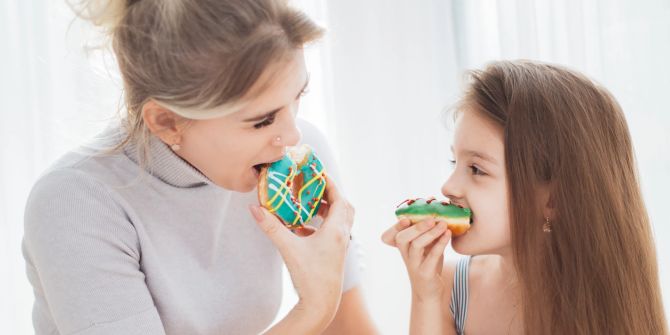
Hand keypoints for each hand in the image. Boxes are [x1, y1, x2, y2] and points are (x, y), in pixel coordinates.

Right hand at [249, 176, 353, 327]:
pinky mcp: (335, 255)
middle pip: (343, 206)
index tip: (318, 173)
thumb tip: (255, 208)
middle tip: (314, 186)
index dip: (330, 183)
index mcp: (336, 230)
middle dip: (330, 194)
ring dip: (327, 209)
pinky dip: (321, 225)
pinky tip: (302, 228)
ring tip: (308, 204)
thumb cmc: (309, 277)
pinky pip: (332, 233)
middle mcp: (342, 236)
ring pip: (339, 220)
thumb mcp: (288, 248)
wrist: (321, 305)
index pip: (339, 198)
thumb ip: (271, 227)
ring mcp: (340, 246)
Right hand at [381, 219, 451, 301]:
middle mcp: (405, 255)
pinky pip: (432, 256)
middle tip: (432, 218)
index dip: (396, 226)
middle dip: (417, 227)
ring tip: (443, 224)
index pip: (391, 235)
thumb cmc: (428, 265)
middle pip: (402, 238)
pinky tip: (448, 235)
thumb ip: (428, 234)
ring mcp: (414, 265)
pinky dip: (440, 244)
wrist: (429, 292)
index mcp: (403, 247)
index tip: (406, 218)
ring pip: (416, 245)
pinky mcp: (425, 273)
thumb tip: (439, 215)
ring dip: (430, 233)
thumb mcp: (426, 248)